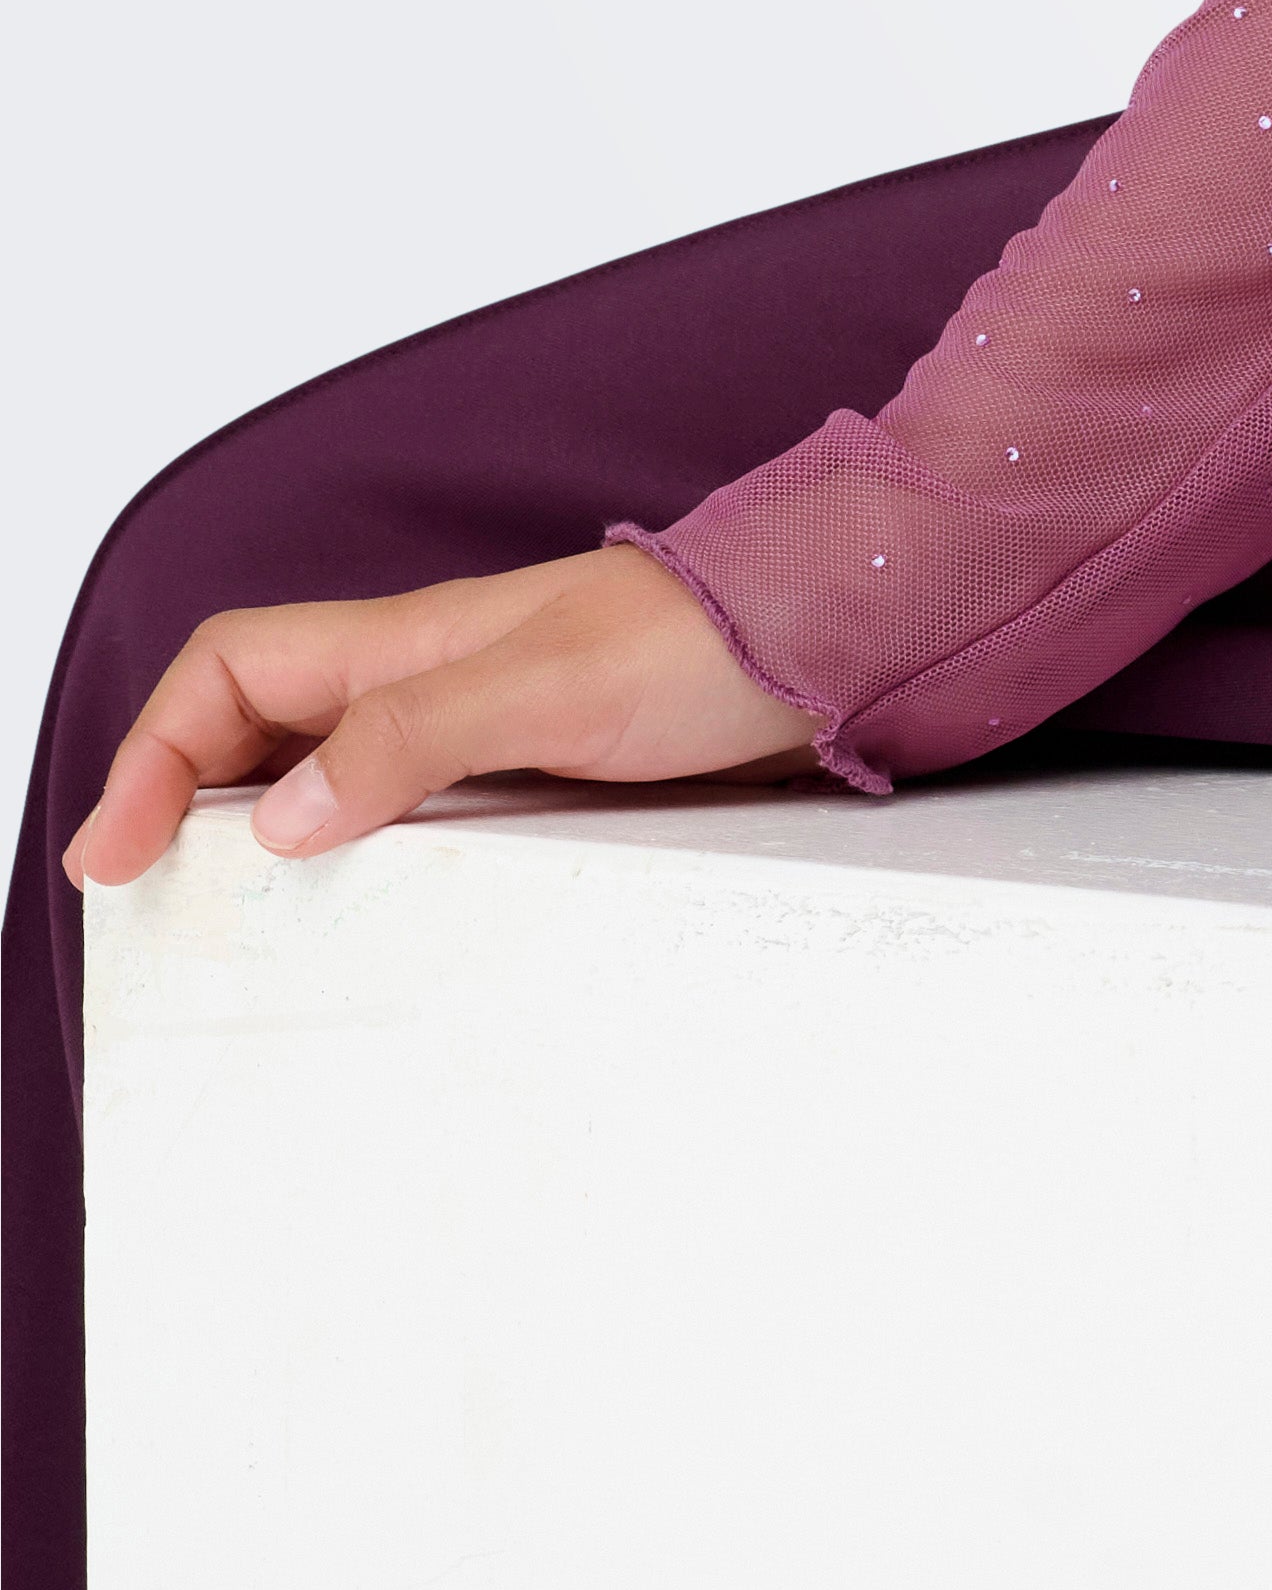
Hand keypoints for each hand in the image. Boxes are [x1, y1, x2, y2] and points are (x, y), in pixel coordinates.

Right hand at [60, 544, 816, 884]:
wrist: (840, 639)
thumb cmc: (711, 638)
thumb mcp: (551, 688)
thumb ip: (417, 741)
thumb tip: (283, 822)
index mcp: (410, 641)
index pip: (232, 672)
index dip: (156, 753)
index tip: (114, 856)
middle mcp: (432, 683)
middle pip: (260, 734)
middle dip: (187, 813)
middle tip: (152, 921)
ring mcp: (485, 736)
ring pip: (332, 788)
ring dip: (273, 857)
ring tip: (236, 951)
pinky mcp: (541, 787)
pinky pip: (415, 830)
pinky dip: (366, 879)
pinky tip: (374, 943)